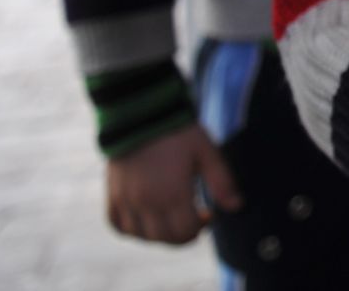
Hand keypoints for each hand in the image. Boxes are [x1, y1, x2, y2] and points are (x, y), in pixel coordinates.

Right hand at [105, 124, 240, 244]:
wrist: (141, 111)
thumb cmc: (178, 131)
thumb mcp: (206, 152)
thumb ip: (222, 182)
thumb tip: (236, 206)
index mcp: (172, 194)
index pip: (184, 233)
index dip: (199, 229)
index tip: (207, 214)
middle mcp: (146, 202)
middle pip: (163, 238)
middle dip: (181, 234)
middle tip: (191, 218)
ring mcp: (126, 199)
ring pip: (139, 235)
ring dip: (157, 234)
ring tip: (170, 217)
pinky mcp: (112, 192)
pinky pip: (116, 223)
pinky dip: (130, 228)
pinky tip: (144, 219)